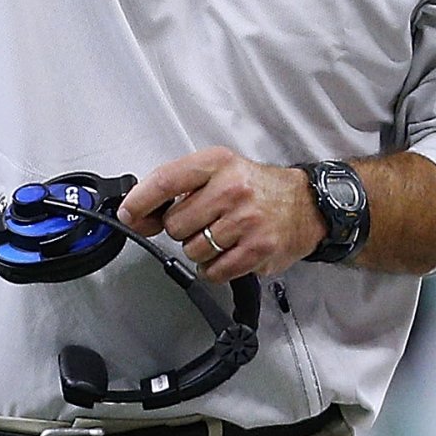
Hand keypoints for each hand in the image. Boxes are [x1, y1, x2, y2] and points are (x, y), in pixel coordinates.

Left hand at [117, 148, 323, 282]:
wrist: (307, 205)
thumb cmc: (258, 188)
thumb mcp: (220, 172)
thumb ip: (178, 190)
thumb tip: (137, 215)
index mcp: (218, 163)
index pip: (166, 180)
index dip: (140, 201)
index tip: (128, 213)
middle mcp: (232, 189)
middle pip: (175, 225)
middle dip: (183, 229)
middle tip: (205, 222)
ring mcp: (246, 221)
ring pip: (193, 250)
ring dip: (201, 250)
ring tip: (223, 236)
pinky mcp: (258, 250)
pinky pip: (214, 271)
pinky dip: (215, 269)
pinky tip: (230, 253)